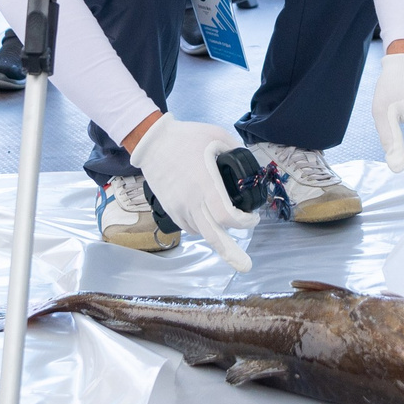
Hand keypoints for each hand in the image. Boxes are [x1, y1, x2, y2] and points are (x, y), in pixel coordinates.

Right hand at [130, 115, 257, 269]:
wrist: (150, 141)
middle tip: (246, 267)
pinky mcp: (169, 208)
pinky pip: (189, 226)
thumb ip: (237, 150)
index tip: (253, 217)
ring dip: (217, 233)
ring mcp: (177, 207)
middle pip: (214, 236)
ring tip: (227, 228)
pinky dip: (202, 226)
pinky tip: (208, 218)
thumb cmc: (185, 136)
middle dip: (231, 254)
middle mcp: (190, 201)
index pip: (227, 216)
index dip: (244, 222)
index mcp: (205, 184)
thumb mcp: (217, 136)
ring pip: (202, 232)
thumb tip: (251, 165)